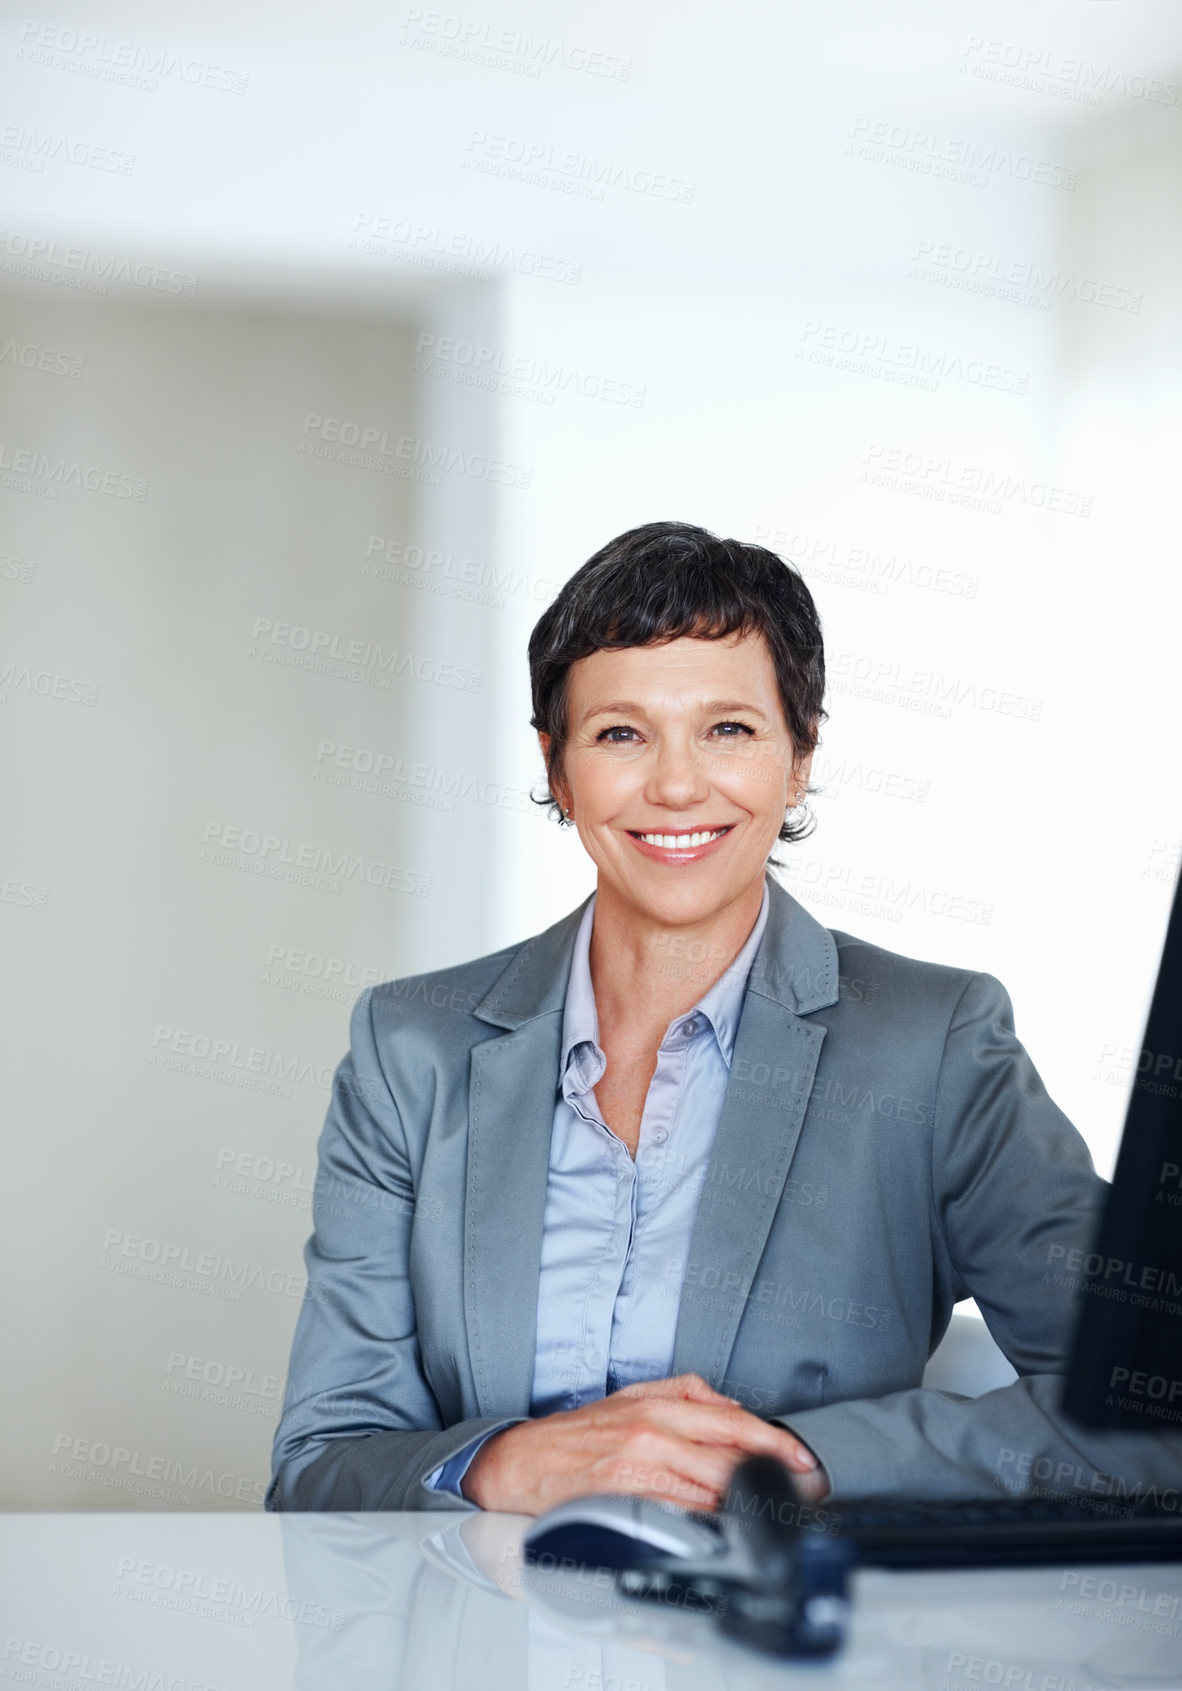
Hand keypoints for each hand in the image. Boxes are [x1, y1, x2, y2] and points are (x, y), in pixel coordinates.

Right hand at [460, 1372, 827, 1514]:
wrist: (521, 1463)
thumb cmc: (574, 1434)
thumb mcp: (630, 1396)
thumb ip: (682, 1392)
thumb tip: (729, 1403)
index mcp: (657, 1408)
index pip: (732, 1422)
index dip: (774, 1442)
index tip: (803, 1460)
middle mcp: (651, 1435)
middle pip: (728, 1459)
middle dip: (770, 1479)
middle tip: (800, 1493)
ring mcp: (638, 1470)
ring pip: (709, 1491)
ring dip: (743, 1505)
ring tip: (769, 1513)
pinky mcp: (623, 1501)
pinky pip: (678, 1516)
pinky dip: (705, 1523)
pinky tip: (722, 1528)